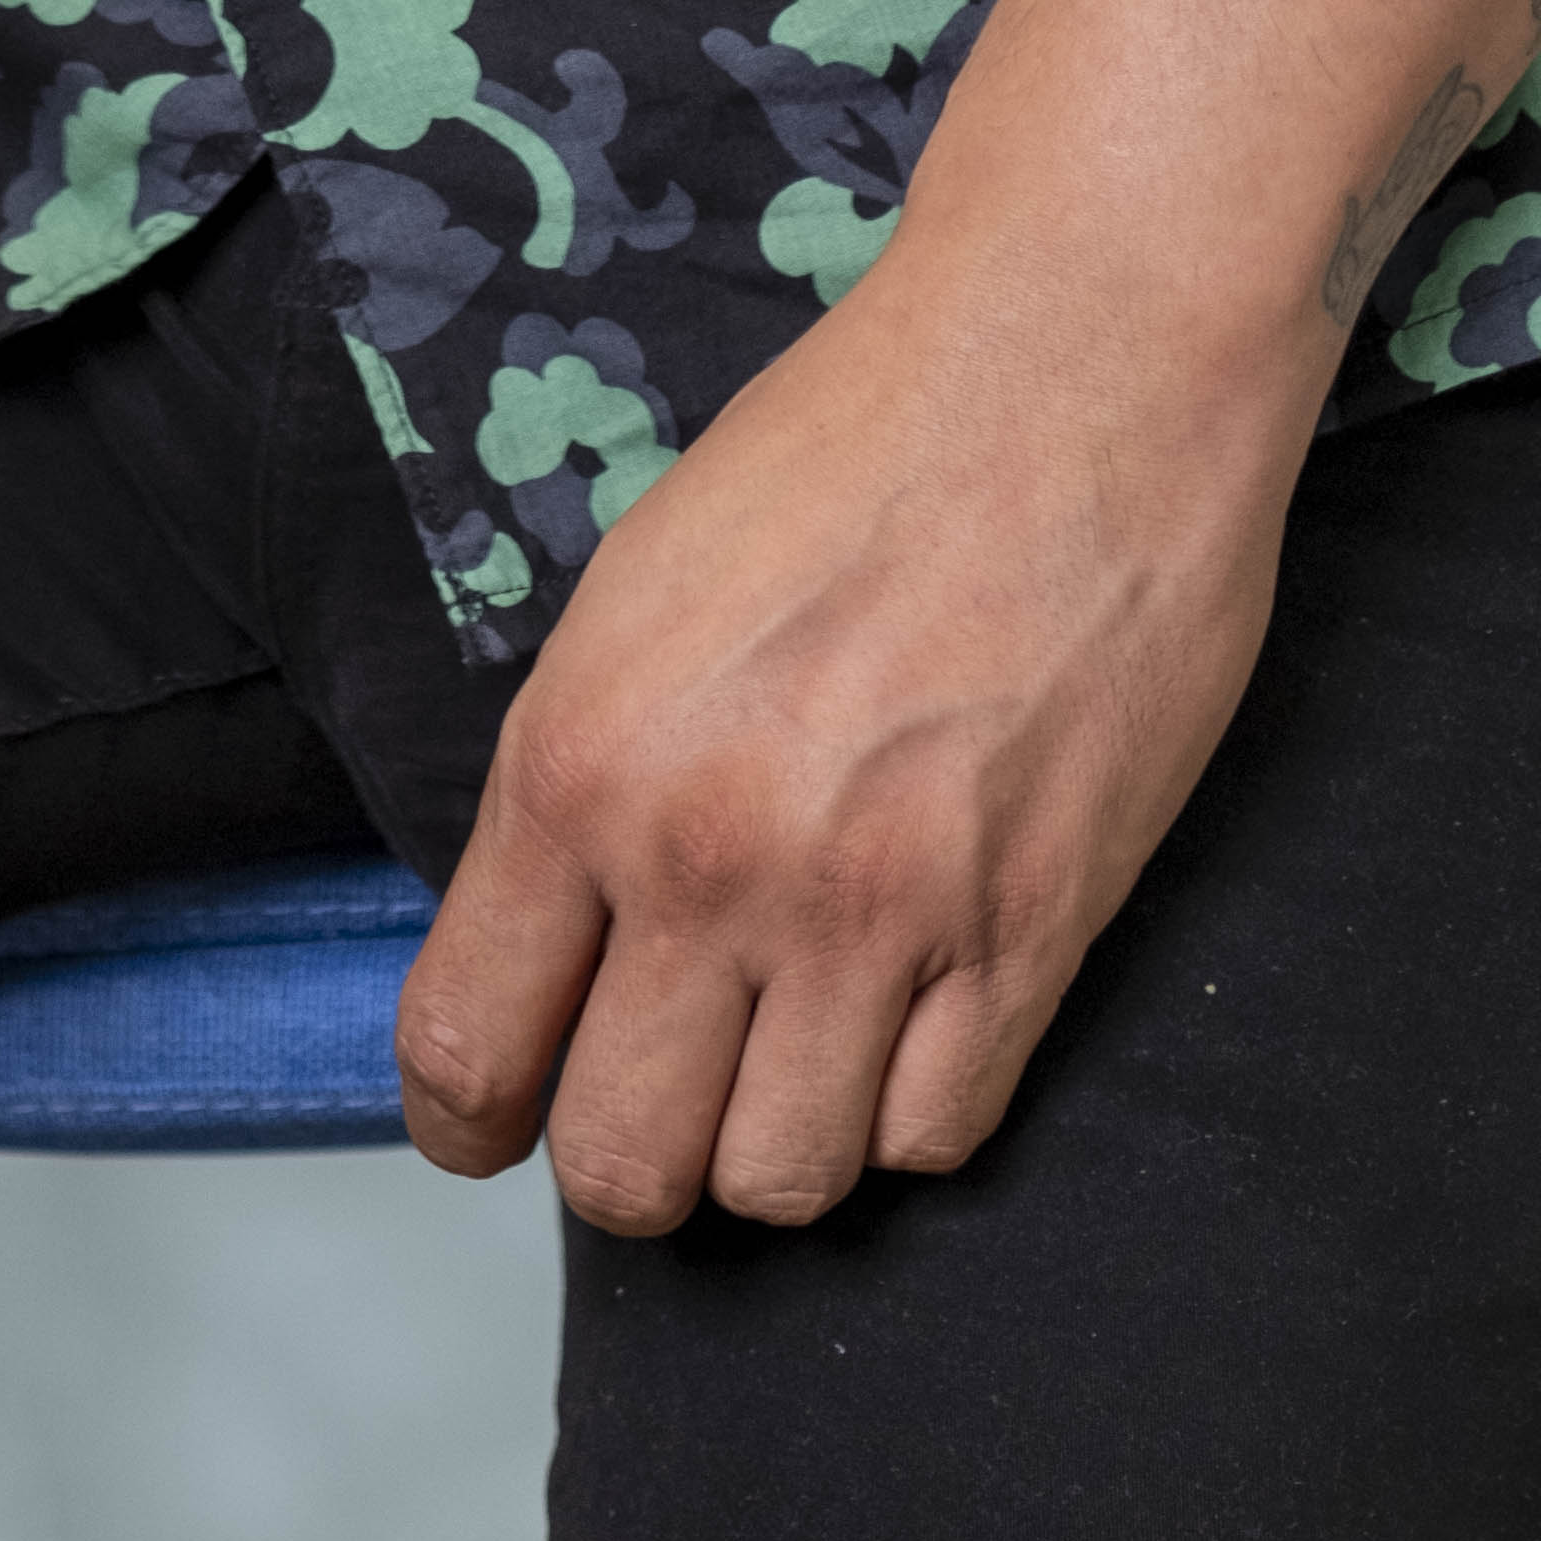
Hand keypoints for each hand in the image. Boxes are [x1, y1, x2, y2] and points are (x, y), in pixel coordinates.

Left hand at [392, 233, 1315, 1234]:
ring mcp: (878, 908)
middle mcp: (711, 857)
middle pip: (624, 1166)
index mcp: (585, 758)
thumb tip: (558, 953)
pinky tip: (911, 1013)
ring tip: (797, 1047)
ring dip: (777, 1140)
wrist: (1074, 357)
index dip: (474, 1119)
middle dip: (632, 1158)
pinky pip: (934, 1138)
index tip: (501, 1120)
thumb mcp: (640, 594)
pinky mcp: (1032, 931)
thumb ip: (586, 783)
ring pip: (782, 1182)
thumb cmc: (856, 443)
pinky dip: (910, 1106)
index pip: (466, 1048)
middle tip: (672, 1087)